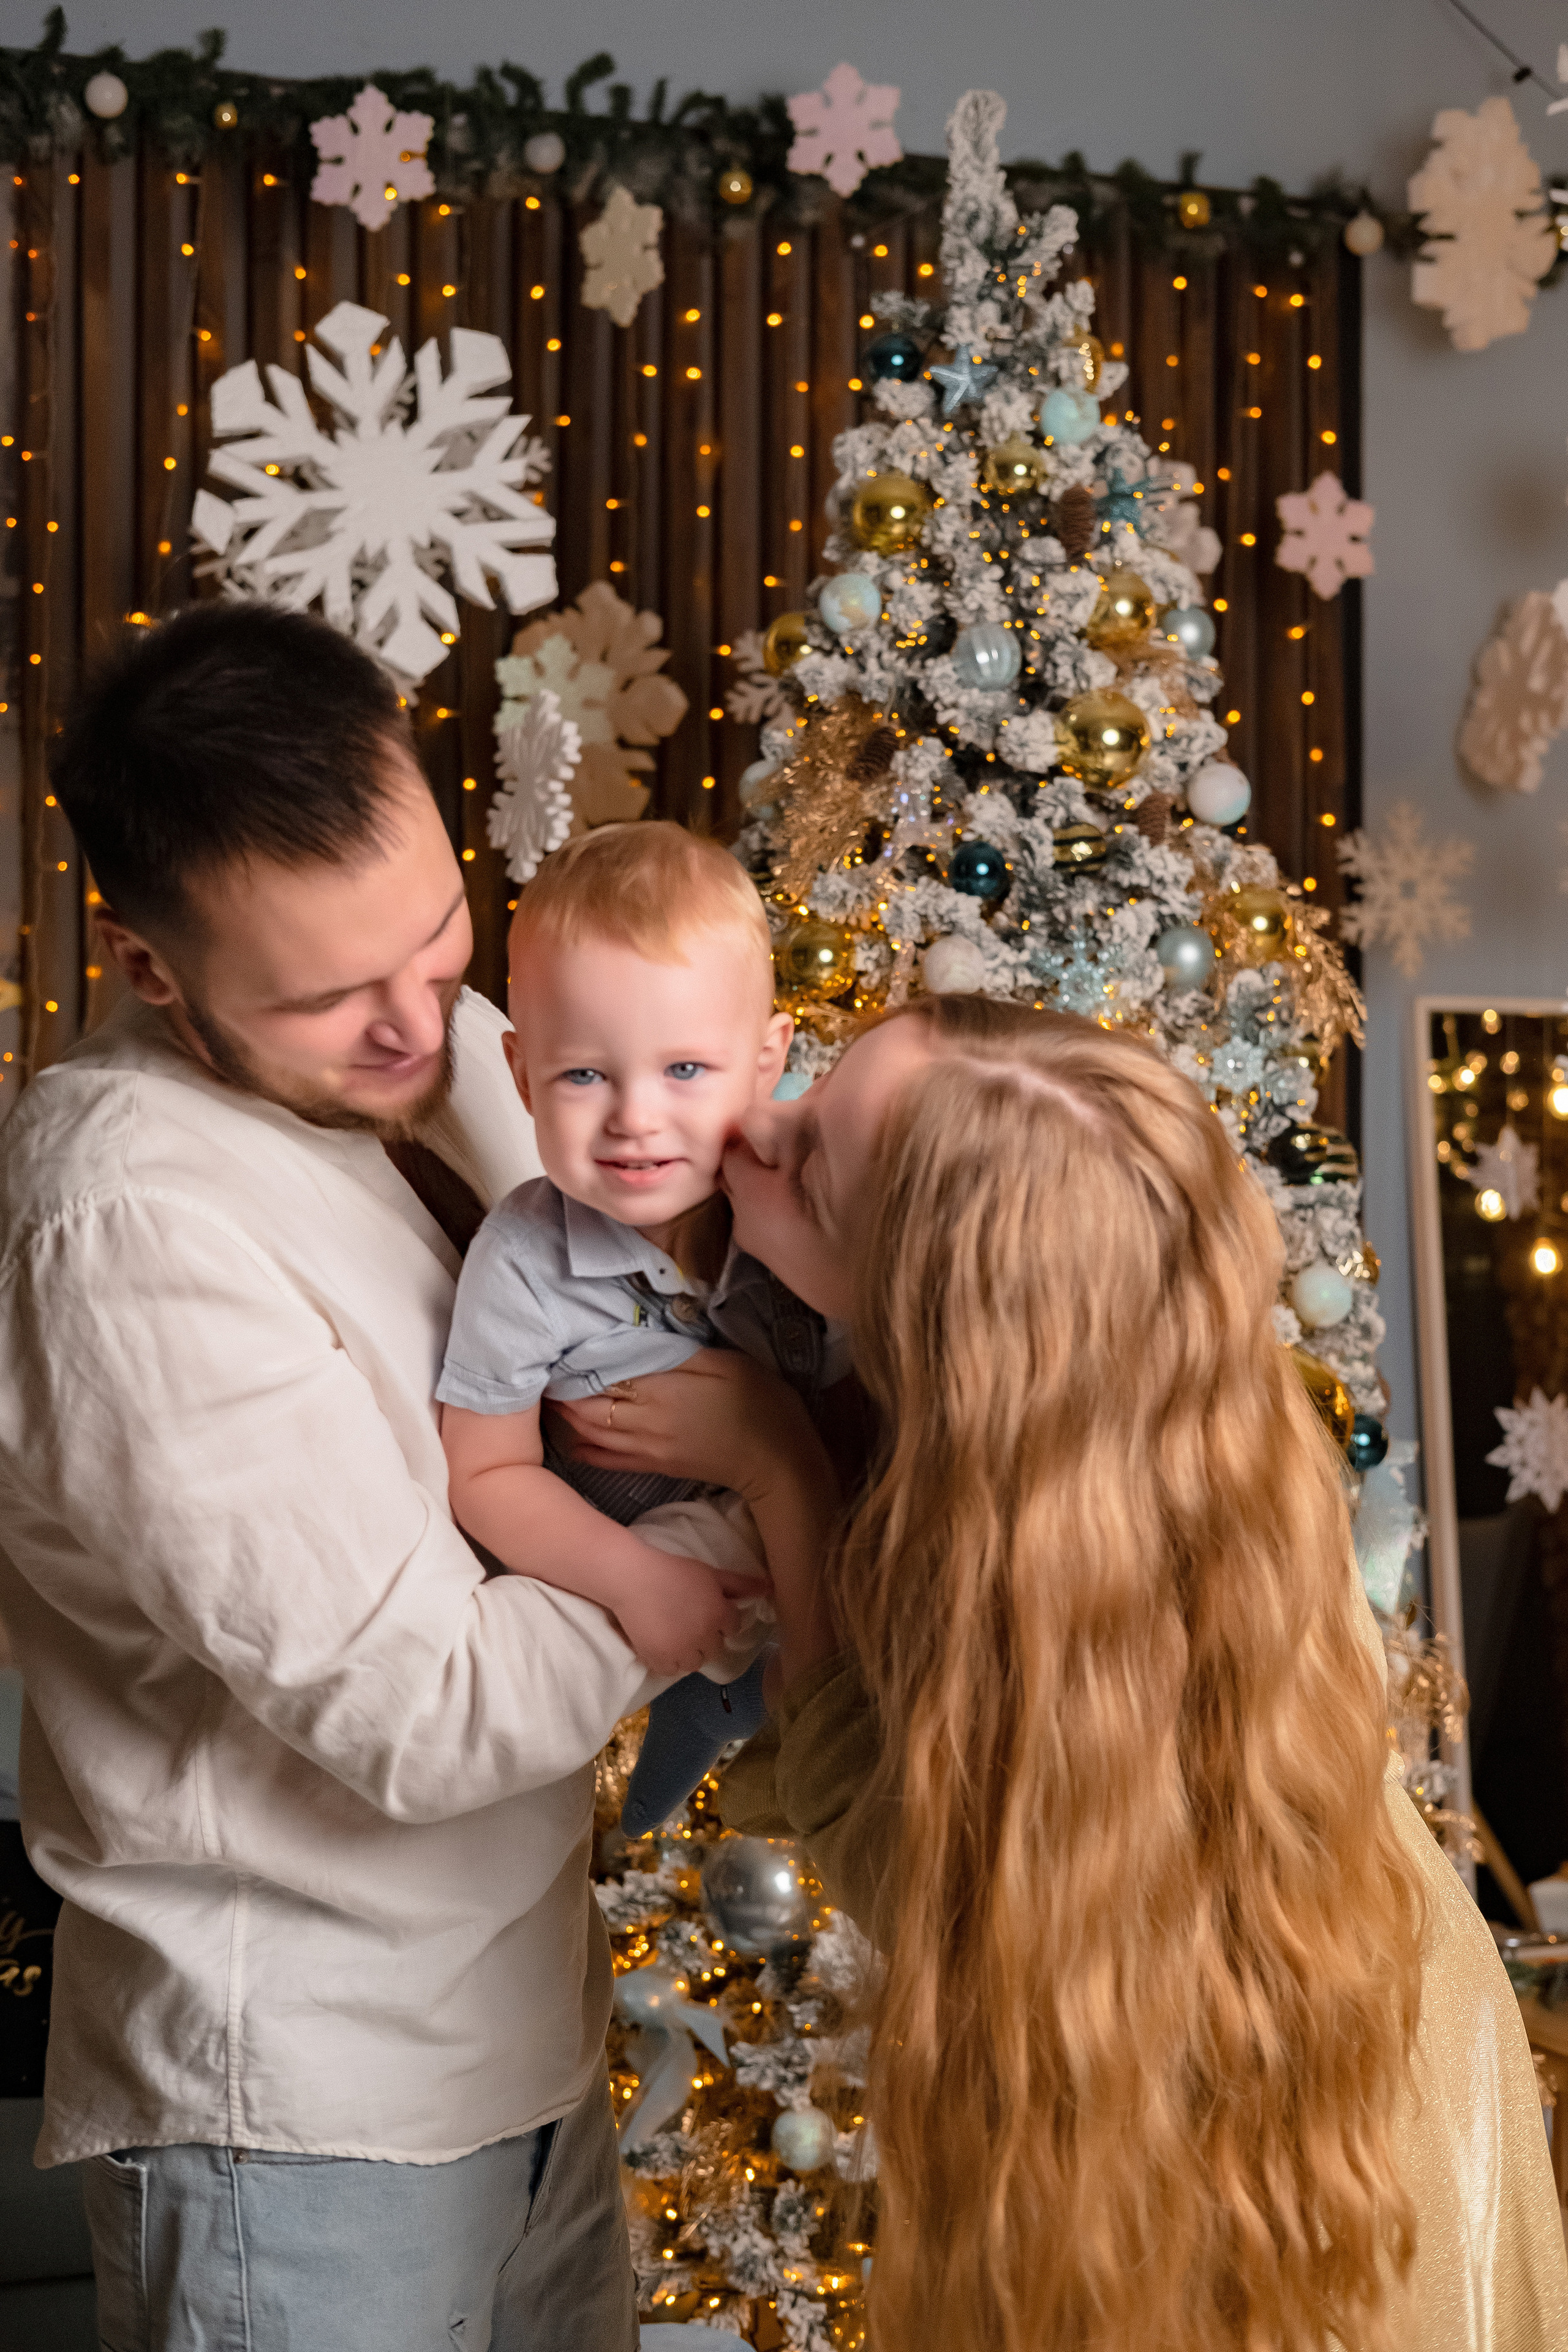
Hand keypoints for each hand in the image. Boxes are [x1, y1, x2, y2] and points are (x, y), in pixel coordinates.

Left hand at [551, 1351, 823, 1503]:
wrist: (778, 1462)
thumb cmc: (760, 1403)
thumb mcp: (725, 1363)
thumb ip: (679, 1352)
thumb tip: (637, 1340)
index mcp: (660, 1391)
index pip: (601, 1375)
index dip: (577, 1362)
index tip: (559, 1346)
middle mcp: (644, 1423)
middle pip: (586, 1407)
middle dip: (563, 1388)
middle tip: (548, 1368)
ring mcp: (647, 1449)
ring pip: (590, 1432)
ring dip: (568, 1415)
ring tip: (553, 1395)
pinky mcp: (656, 1466)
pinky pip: (608, 1460)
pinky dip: (585, 1448)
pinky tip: (572, 1438)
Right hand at [608, 1542, 765, 1679]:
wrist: (633, 1579)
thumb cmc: (673, 1571)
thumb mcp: (710, 1573)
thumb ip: (740, 1584)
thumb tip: (770, 1588)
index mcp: (720, 1615)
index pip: (732, 1627)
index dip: (721, 1618)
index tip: (706, 1609)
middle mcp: (705, 1637)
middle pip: (715, 1648)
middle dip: (706, 1638)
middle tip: (689, 1622)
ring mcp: (681, 1651)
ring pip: (695, 1663)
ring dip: (690, 1653)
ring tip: (676, 1636)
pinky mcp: (659, 1660)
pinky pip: (671, 1671)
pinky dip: (669, 1662)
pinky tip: (663, 1645)